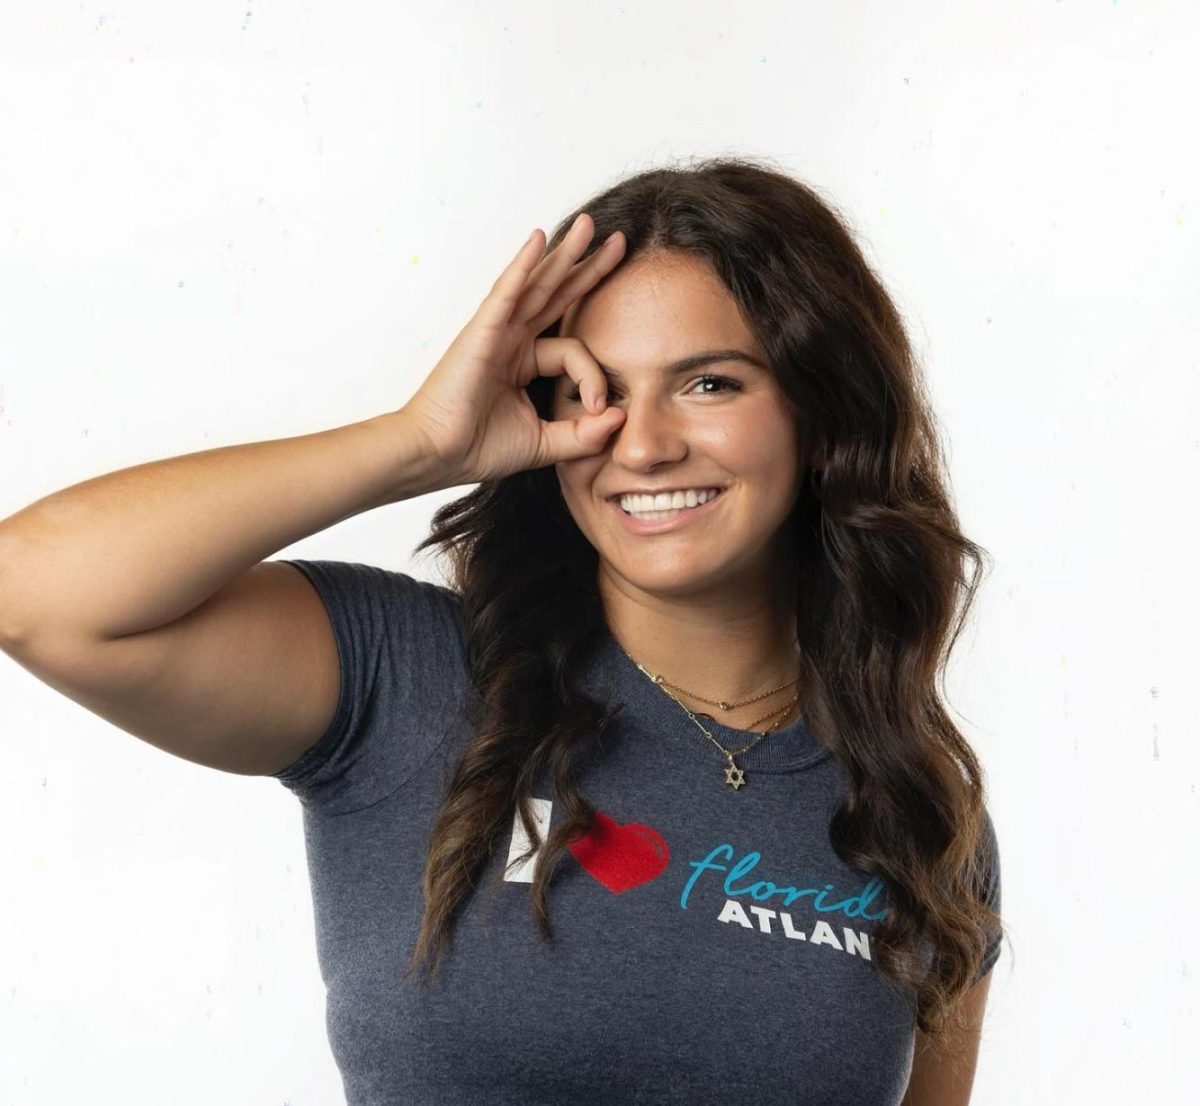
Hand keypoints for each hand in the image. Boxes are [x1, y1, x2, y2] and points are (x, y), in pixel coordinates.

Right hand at [400, 213, 627, 484]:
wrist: (437, 454)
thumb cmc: (477, 448)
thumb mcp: (545, 444)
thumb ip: (583, 434)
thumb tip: (621, 417)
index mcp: (525, 362)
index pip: (574, 351)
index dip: (593, 378)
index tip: (599, 409)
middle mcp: (513, 340)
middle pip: (559, 295)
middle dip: (589, 268)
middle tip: (619, 242)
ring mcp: (497, 331)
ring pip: (539, 284)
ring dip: (565, 253)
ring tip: (590, 225)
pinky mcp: (482, 330)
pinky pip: (507, 291)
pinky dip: (522, 264)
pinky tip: (539, 238)